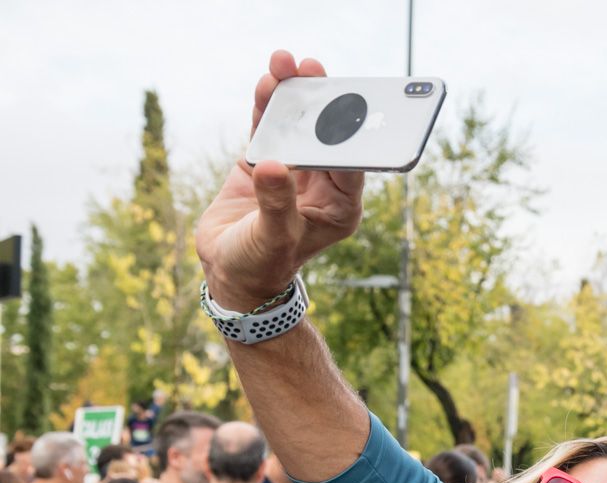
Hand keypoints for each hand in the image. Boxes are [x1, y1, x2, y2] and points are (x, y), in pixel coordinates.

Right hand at [196, 50, 363, 310]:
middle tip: (312, 68)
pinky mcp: (267, 163)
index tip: (340, 100)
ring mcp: (295, 170)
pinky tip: (267, 82)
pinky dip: (266, 107)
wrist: (231, 271)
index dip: (344, 130)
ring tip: (284, 62)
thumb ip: (275, 204)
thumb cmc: (262, 263)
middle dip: (318, 100)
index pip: (349, 162)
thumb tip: (273, 166)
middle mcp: (323, 184)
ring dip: (291, 95)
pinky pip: (269, 129)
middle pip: (325, 135)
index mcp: (341, 207)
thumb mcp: (273, 238)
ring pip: (296, 126)